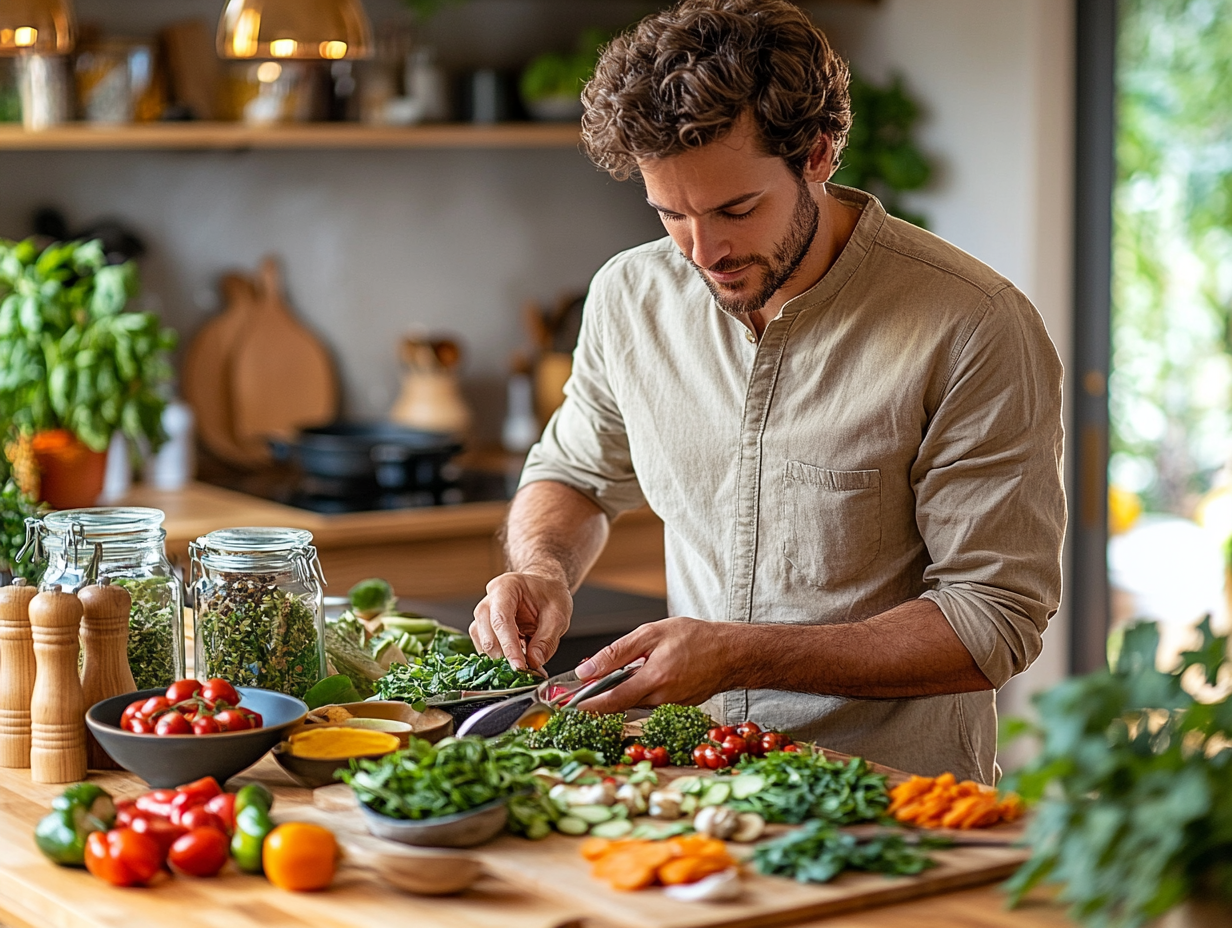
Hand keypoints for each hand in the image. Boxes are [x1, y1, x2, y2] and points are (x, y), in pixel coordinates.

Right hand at [470, 572, 571, 670]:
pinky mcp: (484, 629)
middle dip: (504, 656)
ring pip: (482, 642)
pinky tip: (517, 661)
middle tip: (525, 671)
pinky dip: (500, 658)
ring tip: (524, 666)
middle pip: (486, 633)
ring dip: (500, 659)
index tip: (520, 666)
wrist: (544, 589)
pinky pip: (485, 647)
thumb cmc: (549, 594)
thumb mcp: (558, 615)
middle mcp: (489, 600)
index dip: (509, 645)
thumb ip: (547, 639)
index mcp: (505, 587)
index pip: (501, 619)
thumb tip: (534, 662)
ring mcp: (483, 615)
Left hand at [573, 617, 736, 712]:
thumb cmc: (695, 638)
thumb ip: (617, 653)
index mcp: (654, 680)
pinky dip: (641, 691)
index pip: (611, 701)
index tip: (567, 707)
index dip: (587, 706)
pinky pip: (650, 702)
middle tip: (585, 686)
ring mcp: (671, 707)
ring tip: (621, 672)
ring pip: (635, 703)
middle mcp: (662, 700)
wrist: (732, 653)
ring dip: (623, 691)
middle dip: (601, 696)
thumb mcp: (652, 634)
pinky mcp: (677, 709)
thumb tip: (587, 670)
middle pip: (620, 704)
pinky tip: (645, 675)